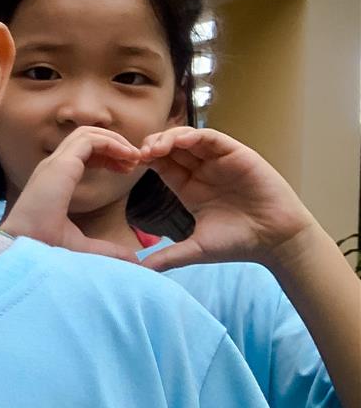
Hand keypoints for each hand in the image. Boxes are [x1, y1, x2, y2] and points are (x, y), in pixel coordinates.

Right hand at [0, 126, 141, 262]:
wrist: (25, 247)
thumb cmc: (44, 246)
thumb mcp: (84, 246)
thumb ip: (108, 249)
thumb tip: (133, 260)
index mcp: (56, 178)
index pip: (82, 152)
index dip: (107, 155)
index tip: (126, 170)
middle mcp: (54, 166)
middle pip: (86, 137)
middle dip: (114, 143)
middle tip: (135, 160)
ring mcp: (55, 163)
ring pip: (87, 133)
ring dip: (114, 140)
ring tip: (133, 156)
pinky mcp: (61, 165)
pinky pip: (89, 140)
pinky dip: (110, 143)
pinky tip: (126, 157)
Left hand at [138, 126, 313, 271]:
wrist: (277, 241)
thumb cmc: (239, 243)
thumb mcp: (196, 249)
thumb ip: (168, 256)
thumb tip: (140, 270)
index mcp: (189, 187)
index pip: (161, 165)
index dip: (145, 160)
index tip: (131, 165)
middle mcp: (202, 171)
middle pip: (171, 147)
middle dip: (152, 145)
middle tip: (139, 153)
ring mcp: (219, 161)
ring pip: (188, 138)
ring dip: (169, 138)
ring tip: (154, 148)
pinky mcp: (238, 154)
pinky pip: (212, 138)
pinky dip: (195, 136)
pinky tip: (181, 142)